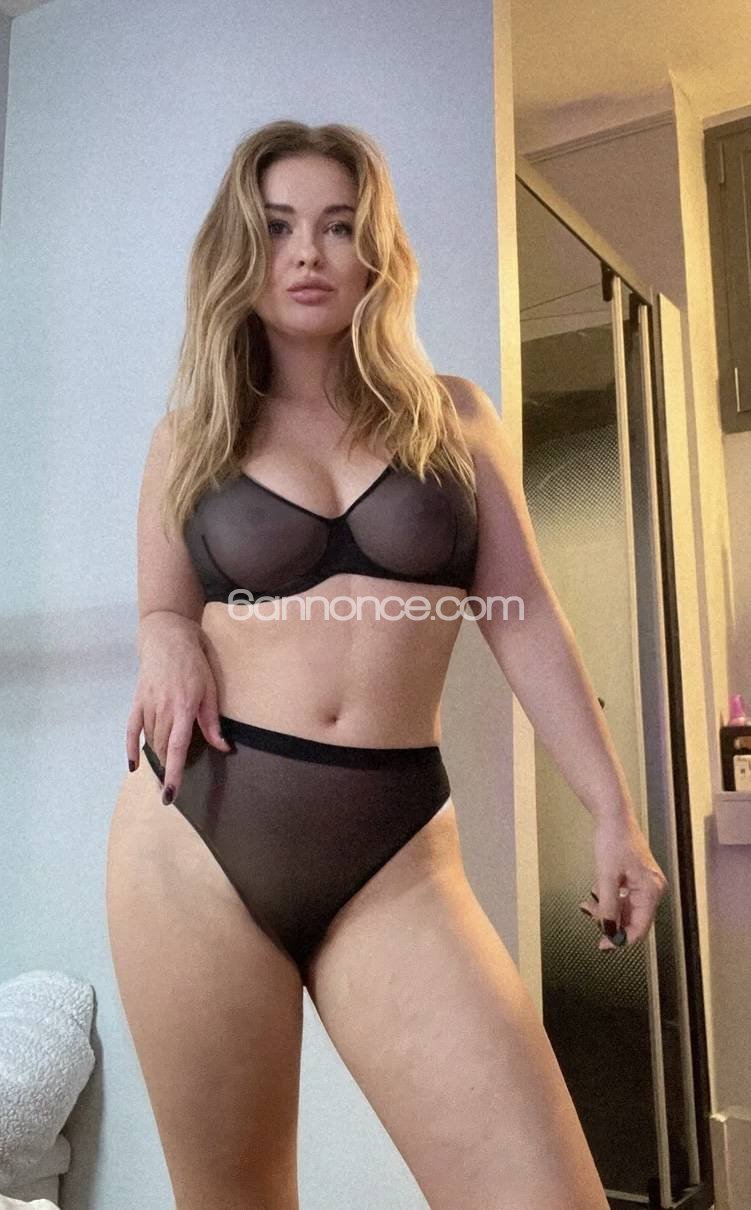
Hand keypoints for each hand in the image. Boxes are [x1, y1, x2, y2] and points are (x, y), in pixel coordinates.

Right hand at [125, 613, 231, 800]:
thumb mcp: (210, 690)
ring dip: (157, 757)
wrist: (168, 638)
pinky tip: (134, 765)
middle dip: (167, 768)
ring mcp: (147, 705)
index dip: (173, 773)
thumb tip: (223, 747)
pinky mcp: (137, 701)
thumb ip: (212, 722)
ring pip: (150, 740)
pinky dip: (130, 748)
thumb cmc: (194, 663)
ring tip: (164, 770)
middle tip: (172, 784)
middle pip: (162, 748)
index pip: (176, 748)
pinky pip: (131, 729)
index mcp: (183, 708)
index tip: (170, 794)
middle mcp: (162, 709)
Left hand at [579, 812, 668, 949]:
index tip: (603, 945)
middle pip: (633, 920)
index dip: (621, 939)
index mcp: (651, 890)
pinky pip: (624, 898)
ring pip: (626, 909)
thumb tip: (608, 930)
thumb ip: (607, 906)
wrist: (613, 817)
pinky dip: (609, 899)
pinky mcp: (637, 879)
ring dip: (607, 910)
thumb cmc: (613, 840)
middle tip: (590, 915)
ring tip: (588, 903)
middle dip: (610, 920)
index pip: (640, 928)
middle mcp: (652, 889)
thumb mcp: (606, 877)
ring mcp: (645, 884)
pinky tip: (595, 894)